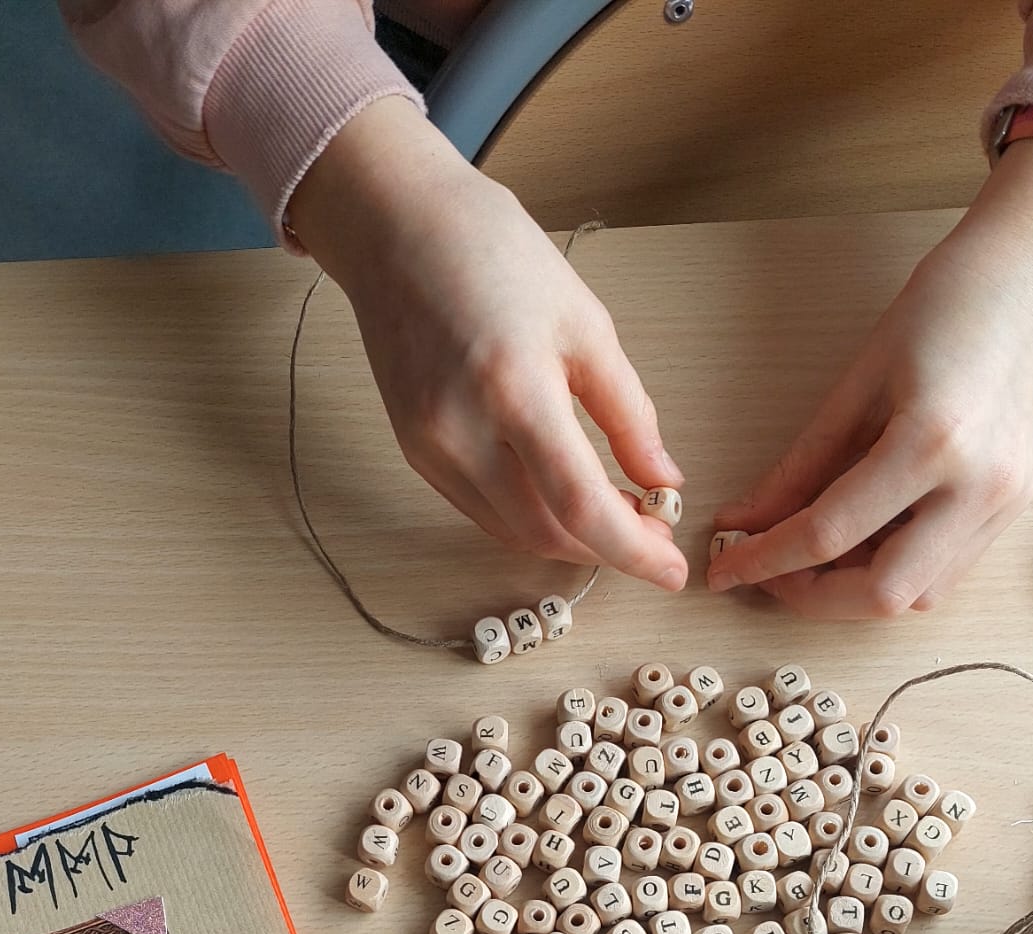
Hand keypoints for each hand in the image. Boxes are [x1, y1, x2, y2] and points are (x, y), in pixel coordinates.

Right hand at [288, 99, 686, 587]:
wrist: (395, 227)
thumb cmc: (493, 254)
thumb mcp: (584, 323)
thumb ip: (627, 412)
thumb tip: (661, 482)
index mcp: (515, 390)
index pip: (581, 506)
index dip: (632, 552)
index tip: (671, 572)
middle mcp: (463, 433)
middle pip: (547, 533)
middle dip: (606, 549)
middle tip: (653, 536)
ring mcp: (431, 449)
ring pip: (512, 532)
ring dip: (569, 539)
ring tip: (616, 517)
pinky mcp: (415, 453)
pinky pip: (482, 509)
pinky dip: (530, 516)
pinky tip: (562, 497)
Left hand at [707, 144, 1032, 617]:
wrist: (1028, 277)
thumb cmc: (948, 305)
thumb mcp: (860, 380)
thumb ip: (801, 464)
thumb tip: (745, 520)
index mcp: (933, 442)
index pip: (830, 534)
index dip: (766, 561)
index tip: (726, 570)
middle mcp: (979, 486)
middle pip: (882, 593)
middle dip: (813, 597)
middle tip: (769, 573)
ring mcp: (1005, 503)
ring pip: (918, 596)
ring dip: (855, 590)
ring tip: (812, 556)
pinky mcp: (1013, 507)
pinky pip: (944, 571)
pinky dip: (894, 571)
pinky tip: (862, 541)